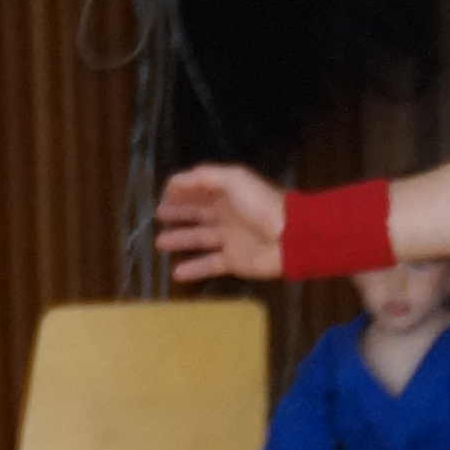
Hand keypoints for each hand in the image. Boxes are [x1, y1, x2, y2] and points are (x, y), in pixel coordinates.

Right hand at [158, 164, 289, 283]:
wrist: (290, 237)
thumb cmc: (262, 205)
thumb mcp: (234, 179)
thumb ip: (204, 176)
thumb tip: (175, 180)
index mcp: (228, 193)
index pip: (200, 188)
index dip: (182, 189)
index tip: (164, 194)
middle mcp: (227, 214)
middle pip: (197, 212)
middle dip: (178, 212)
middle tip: (159, 215)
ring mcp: (230, 238)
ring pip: (199, 238)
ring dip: (180, 239)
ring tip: (160, 243)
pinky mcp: (234, 260)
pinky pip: (209, 265)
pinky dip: (194, 269)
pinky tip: (176, 273)